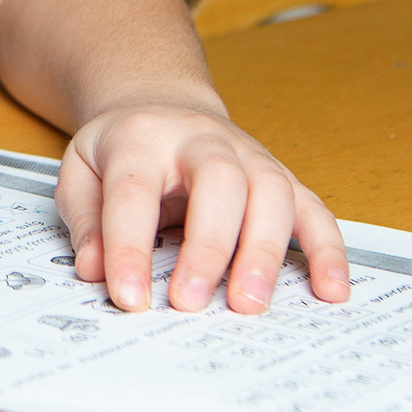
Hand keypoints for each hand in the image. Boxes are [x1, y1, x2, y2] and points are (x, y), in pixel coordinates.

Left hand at [56, 98, 347, 315]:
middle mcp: (201, 139)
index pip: (135, 192)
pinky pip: (313, 208)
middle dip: (207, 246)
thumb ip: (86, 221)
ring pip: (271, 192)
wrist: (160, 106)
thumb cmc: (121, 150)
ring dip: (264, 252)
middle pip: (217, 182)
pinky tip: (330, 290)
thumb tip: (96, 270)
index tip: (129, 298)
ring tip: (250, 305)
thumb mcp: (80, 172)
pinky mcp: (280, 176)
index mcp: (142, 138)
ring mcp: (248, 154)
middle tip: (191, 303)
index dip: (129, 248)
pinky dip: (327, 249)